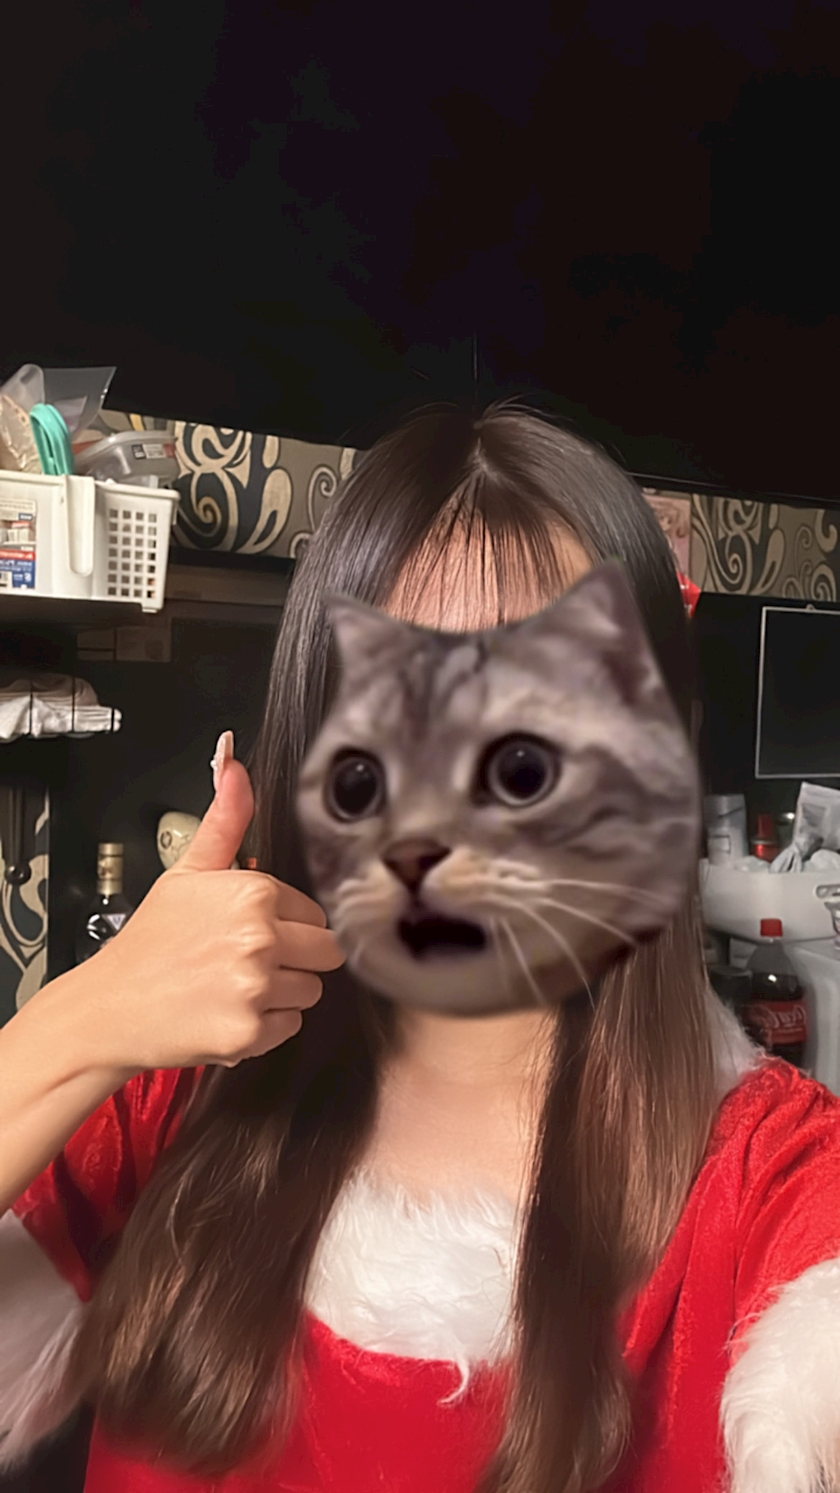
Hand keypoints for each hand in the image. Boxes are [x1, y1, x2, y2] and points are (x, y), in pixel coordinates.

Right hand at [62, 734, 344, 1072]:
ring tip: (234, 986)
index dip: (286, 924)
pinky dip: (265, 1027)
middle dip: (295, 958)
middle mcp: (260, 938)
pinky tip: (229, 1011)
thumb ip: (225, 820)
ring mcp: (256, 987)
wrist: (108, 1006)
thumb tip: (233, 765)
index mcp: (252, 893)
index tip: (249, 931)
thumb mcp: (187, 871)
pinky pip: (291, 1027)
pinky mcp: (250, 1031)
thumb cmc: (148, 942)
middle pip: (326, 952)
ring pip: (310, 991)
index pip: (314, 913)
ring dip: (281, 993)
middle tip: (247, 961)